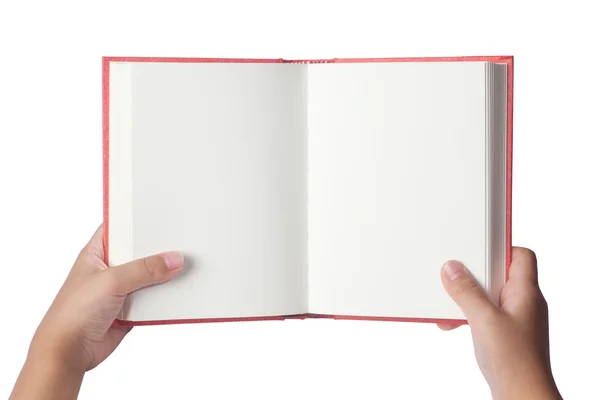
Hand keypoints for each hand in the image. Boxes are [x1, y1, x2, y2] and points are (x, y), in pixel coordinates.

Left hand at [10, 224, 183, 399]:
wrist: (68, 352)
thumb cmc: (73, 312)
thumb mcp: (111, 281)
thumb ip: (144, 269)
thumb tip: (173, 259)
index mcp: (97, 253)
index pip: (120, 228)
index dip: (139, 221)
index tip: (163, 216)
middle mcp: (110, 269)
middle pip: (140, 253)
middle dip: (159, 250)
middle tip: (181, 242)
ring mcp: (121, 289)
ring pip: (149, 277)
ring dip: (164, 276)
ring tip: (186, 265)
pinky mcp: (131, 309)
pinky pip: (154, 299)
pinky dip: (165, 297)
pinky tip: (179, 291)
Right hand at [439, 247, 560, 399]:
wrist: (521, 397)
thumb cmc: (516, 363)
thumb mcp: (483, 320)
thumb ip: (466, 292)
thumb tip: (452, 269)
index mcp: (526, 293)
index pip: (521, 255)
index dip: (499, 246)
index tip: (475, 243)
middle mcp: (524, 303)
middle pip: (499, 273)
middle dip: (473, 274)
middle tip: (456, 275)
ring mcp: (515, 319)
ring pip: (488, 294)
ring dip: (467, 297)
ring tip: (451, 304)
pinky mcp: (505, 334)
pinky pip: (484, 313)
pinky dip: (468, 314)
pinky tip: (454, 323)